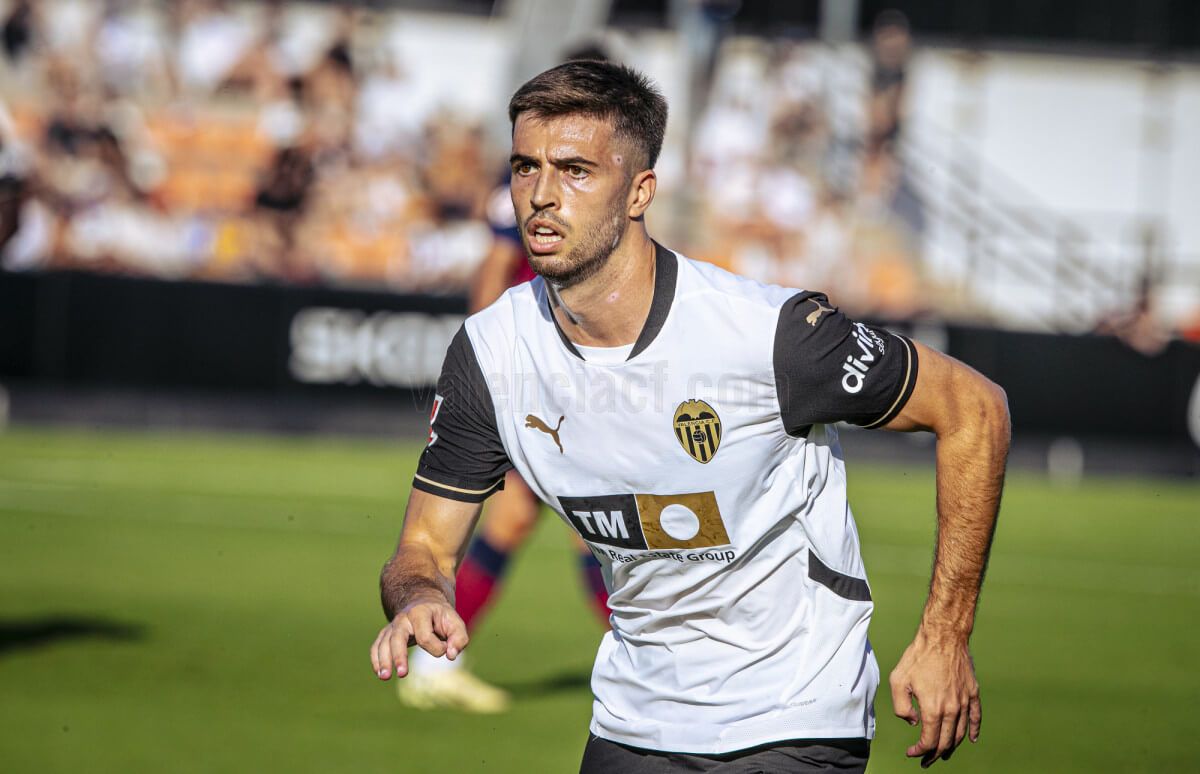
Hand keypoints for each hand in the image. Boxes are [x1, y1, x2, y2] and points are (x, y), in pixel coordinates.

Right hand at [369, 598, 467, 680]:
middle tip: (403, 674)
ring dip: (383, 660)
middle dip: (399, 656)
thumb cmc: (441, 617)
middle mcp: (403, 618)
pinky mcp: (387, 634)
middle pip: (398, 637)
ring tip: (385, 677)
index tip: (446, 648)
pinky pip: (377, 646)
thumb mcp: (455, 622)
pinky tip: (379, 673)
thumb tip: (450, 655)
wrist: (424, 602)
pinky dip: (376, 659)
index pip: (425, 636)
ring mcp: (393, 626)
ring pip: (384, 643)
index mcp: (421, 612)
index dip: (437, 647)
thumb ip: (459, 639)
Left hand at [889, 631, 980, 766]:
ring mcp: (965, 701)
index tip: (912, 752)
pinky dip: (974, 731)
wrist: (943, 637)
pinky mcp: (973, 692)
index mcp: (933, 709)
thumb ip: (901, 707)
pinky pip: (976, 717)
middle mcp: (952, 709)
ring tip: (942, 753)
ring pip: (960, 733)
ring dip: (952, 746)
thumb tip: (913, 722)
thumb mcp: (898, 681)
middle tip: (926, 760)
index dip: (920, 750)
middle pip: (946, 741)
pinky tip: (970, 739)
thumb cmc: (918, 656)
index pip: (929, 741)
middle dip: (935, 754)